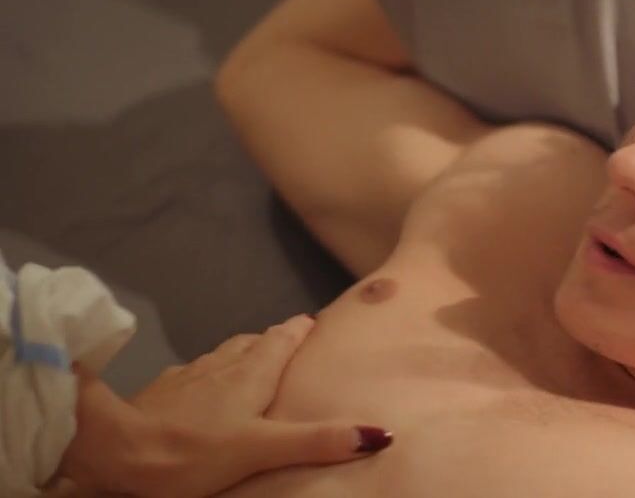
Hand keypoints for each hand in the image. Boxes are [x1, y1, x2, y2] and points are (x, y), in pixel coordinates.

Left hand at [58, 314, 391, 496]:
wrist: (116, 451)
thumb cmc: (196, 449)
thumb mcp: (264, 447)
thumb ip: (318, 439)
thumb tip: (380, 432)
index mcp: (252, 371)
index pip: (284, 337)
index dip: (302, 328)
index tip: (318, 321)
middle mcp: (223, 364)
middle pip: (256, 342)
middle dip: (276, 340)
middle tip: (295, 344)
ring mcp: (189, 375)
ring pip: (225, 353)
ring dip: (244, 353)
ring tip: (255, 363)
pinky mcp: (162, 390)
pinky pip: (196, 373)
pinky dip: (210, 374)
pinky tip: (204, 389)